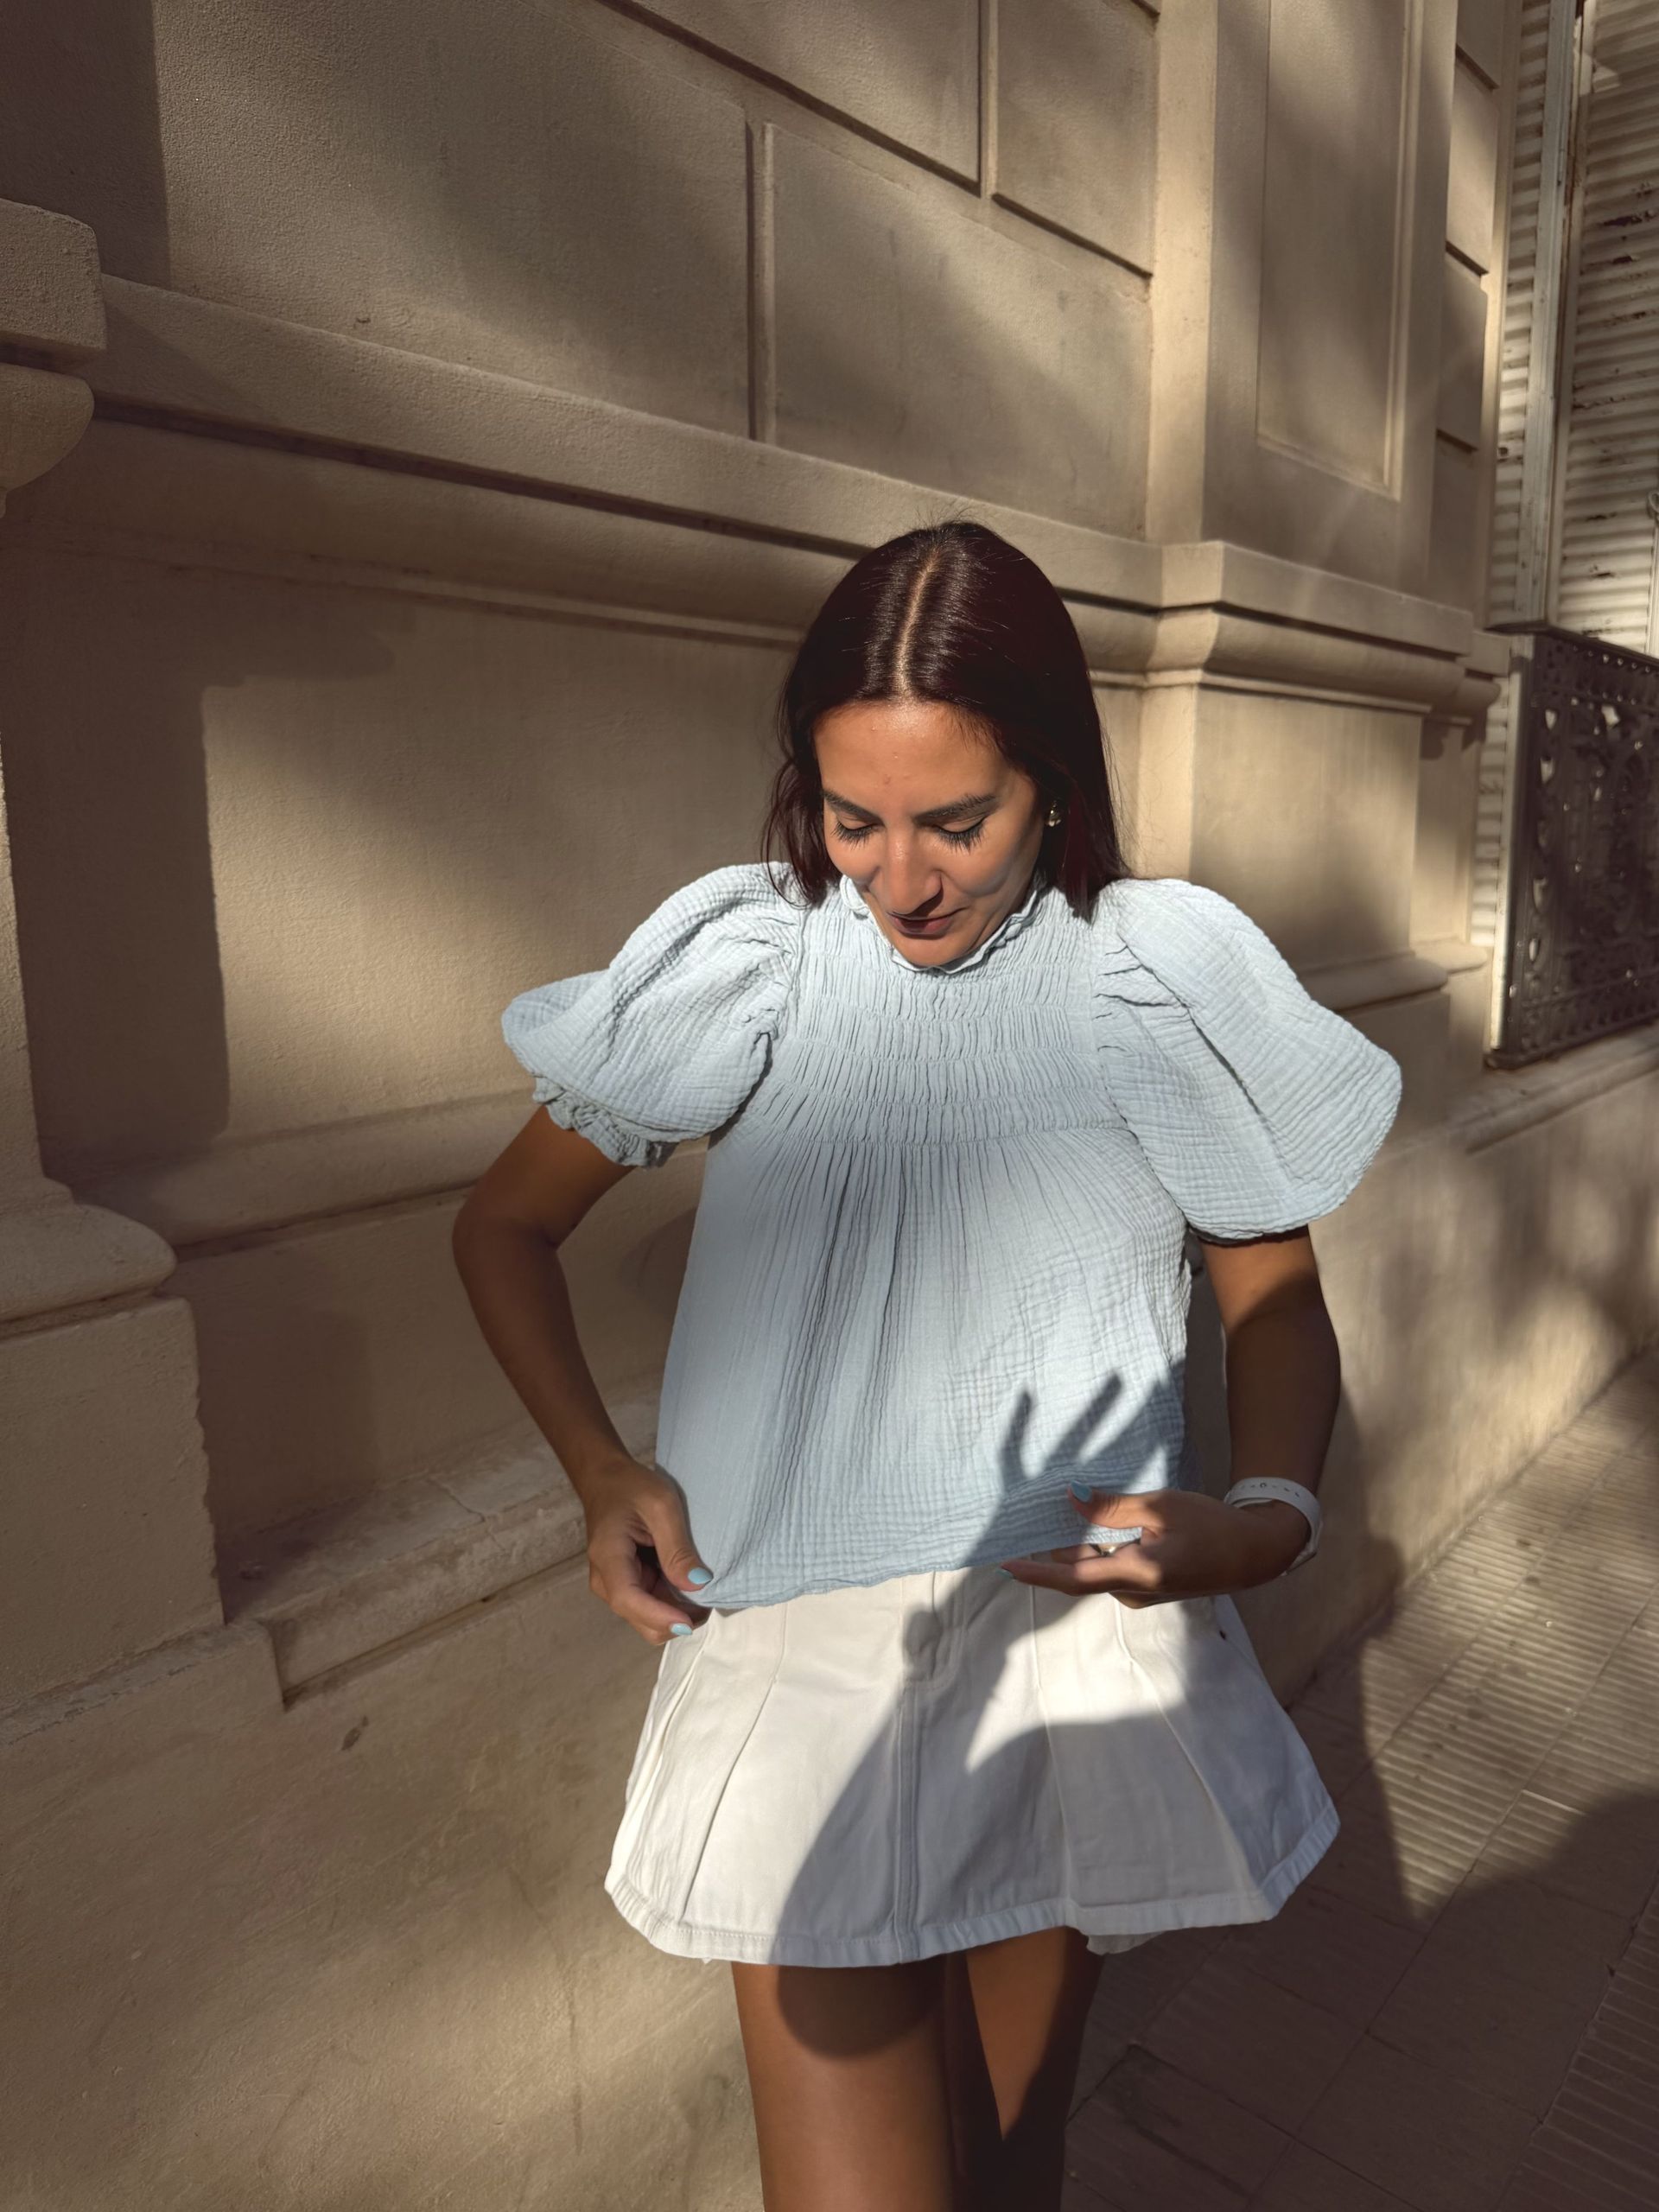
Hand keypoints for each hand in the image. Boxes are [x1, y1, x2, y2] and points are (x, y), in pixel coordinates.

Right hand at [578, 1455, 714, 1644]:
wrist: (607, 1479)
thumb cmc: (632, 1486)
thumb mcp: (661, 1506)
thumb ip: (677, 1547)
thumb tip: (697, 1585)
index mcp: (609, 1557)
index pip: (628, 1600)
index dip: (660, 1616)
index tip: (691, 1621)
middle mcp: (605, 1580)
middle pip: (640, 1619)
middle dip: (675, 1621)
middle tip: (709, 1602)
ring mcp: (614, 1585)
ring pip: (646, 1619)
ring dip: (676, 1615)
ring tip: (704, 1595)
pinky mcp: (626, 1583)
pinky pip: (650, 1605)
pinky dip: (671, 1605)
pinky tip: (689, 1587)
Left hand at [998, 1486, 1309, 1606]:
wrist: (1254, 1553)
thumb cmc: (1212, 1525)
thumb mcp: (1161, 1506)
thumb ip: (1113, 1507)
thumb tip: (1071, 1500)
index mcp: (1137, 1573)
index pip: (1074, 1578)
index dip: (1037, 1573)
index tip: (1006, 1565)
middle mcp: (1134, 1593)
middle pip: (1080, 1575)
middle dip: (1052, 1554)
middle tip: (1027, 1527)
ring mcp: (1142, 1595)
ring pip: (1095, 1573)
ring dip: (1076, 1552)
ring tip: (1055, 1522)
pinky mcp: (1149, 1590)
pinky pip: (1111, 1573)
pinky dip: (1095, 1554)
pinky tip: (1091, 1531)